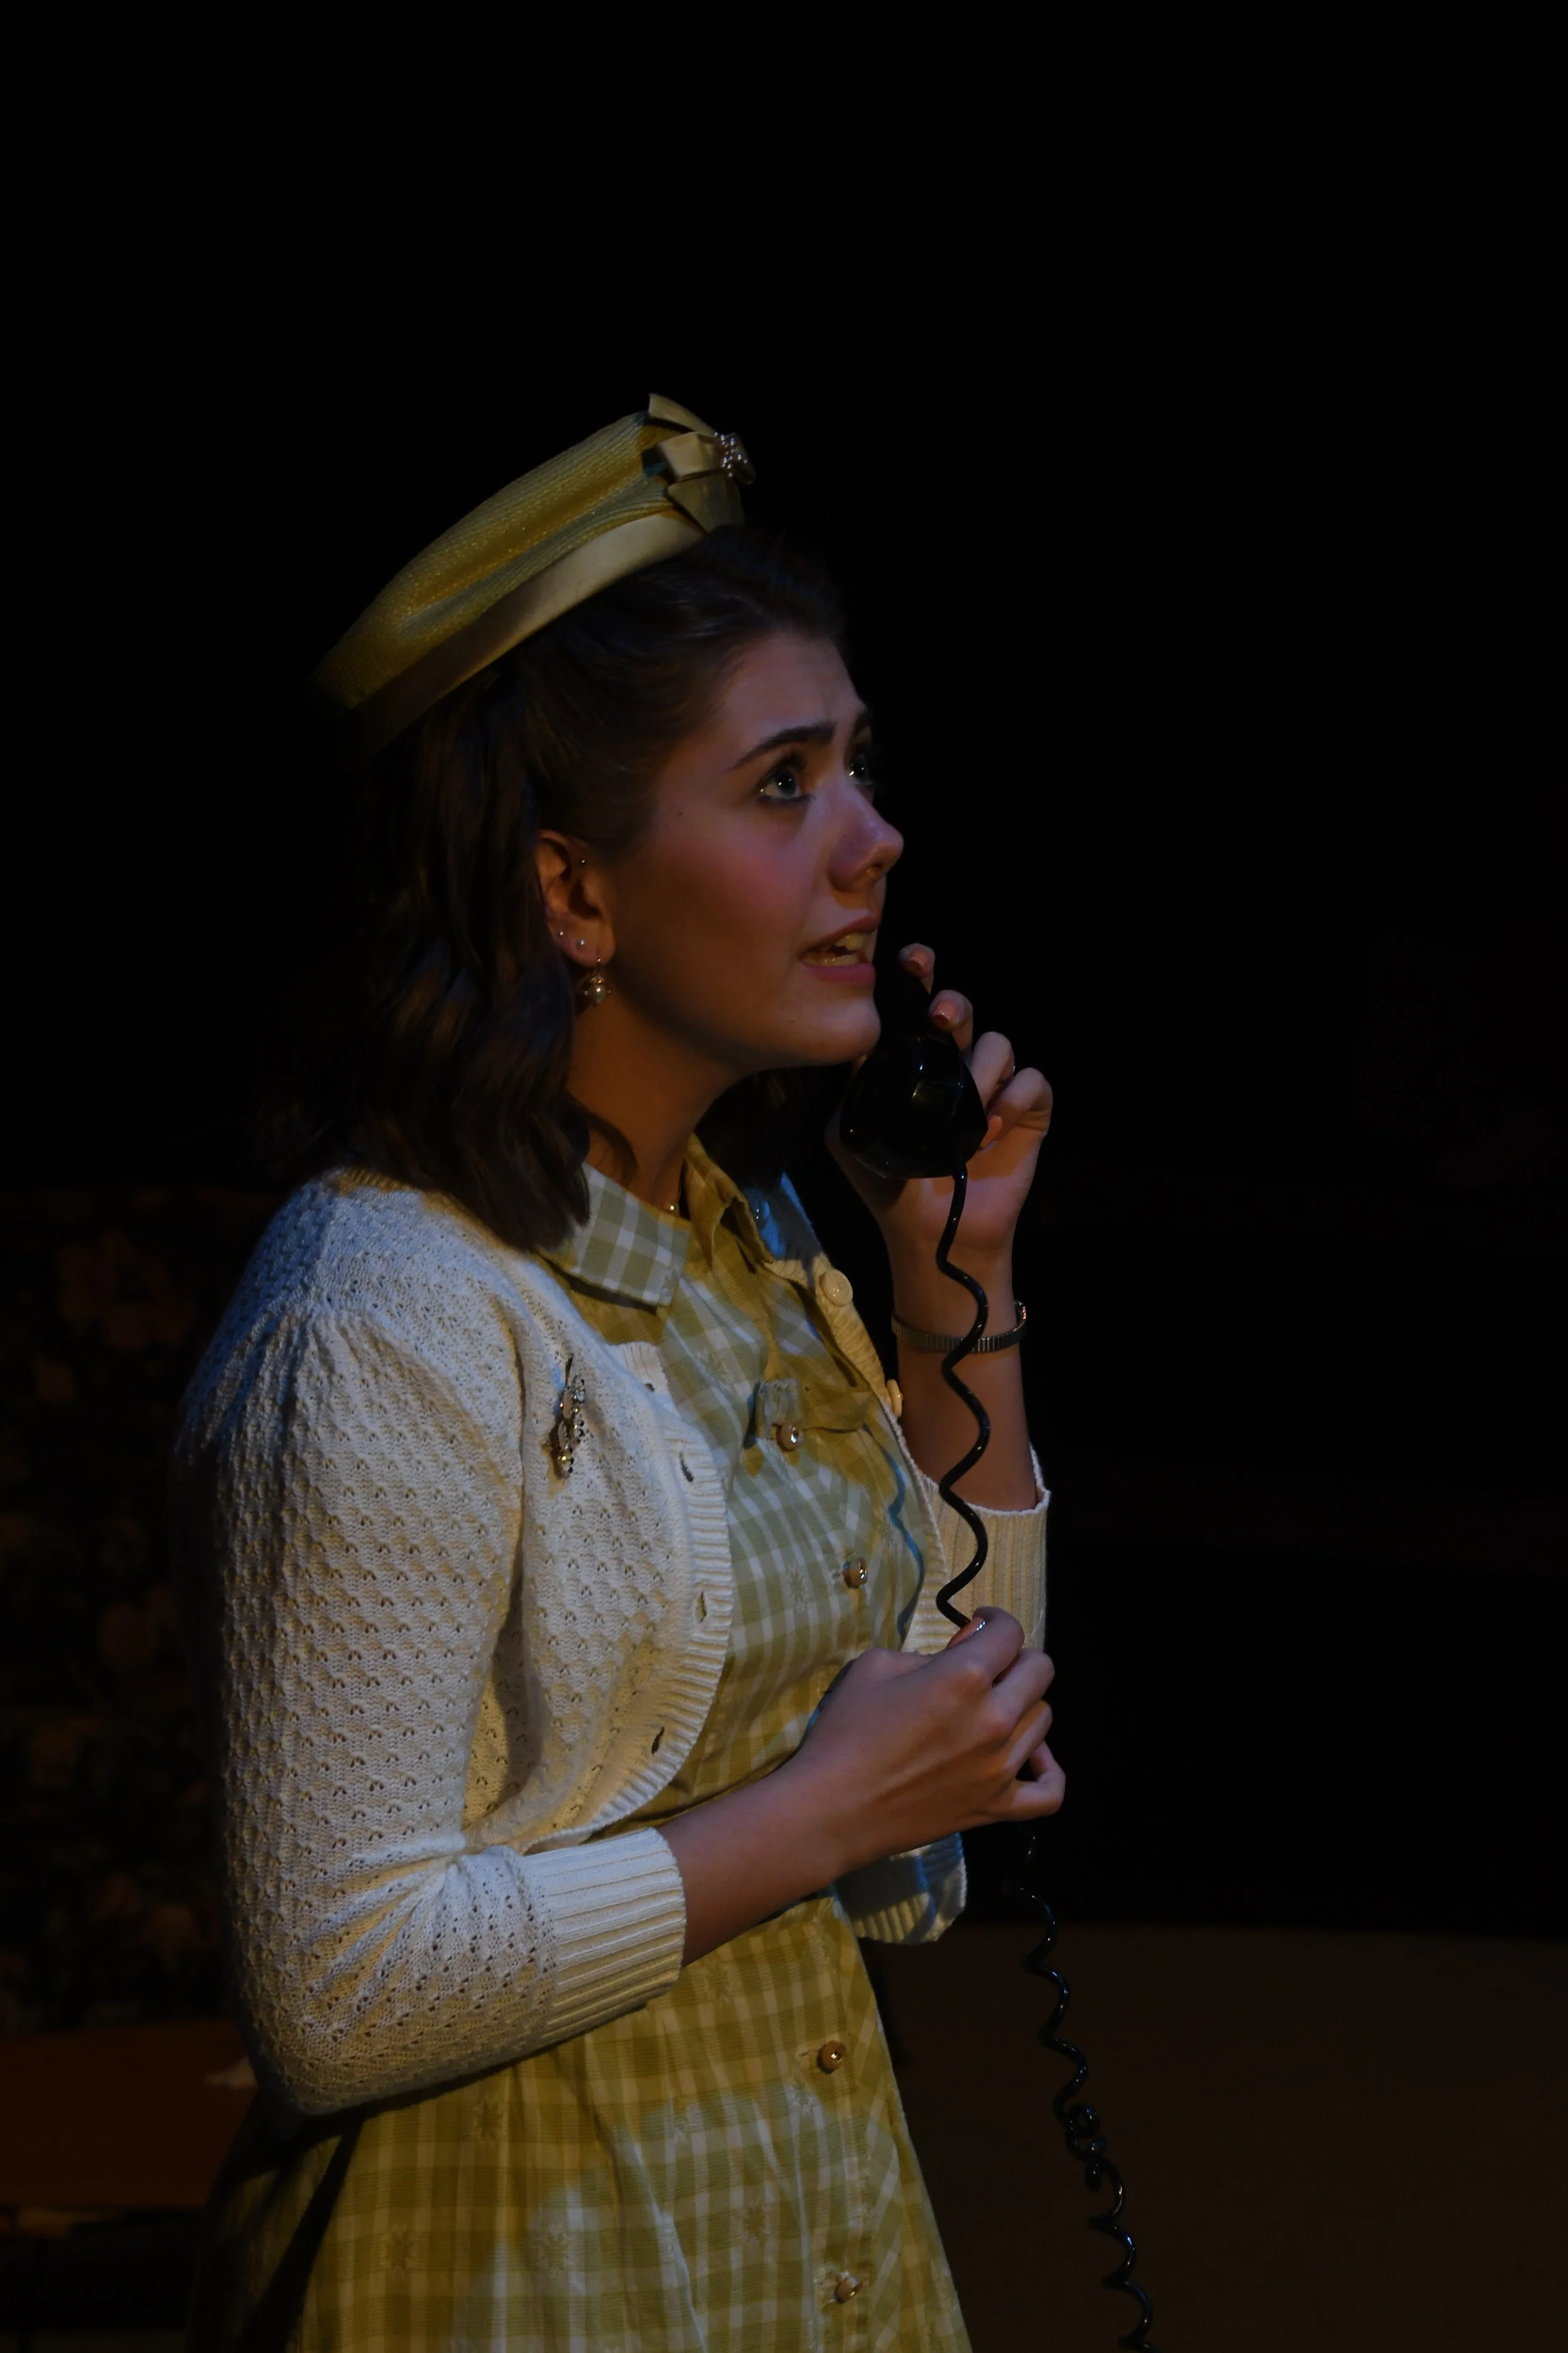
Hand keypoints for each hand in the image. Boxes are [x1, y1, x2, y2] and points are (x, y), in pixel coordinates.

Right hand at [786, 1608, 1064, 1875]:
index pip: (1009, 1632)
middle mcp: (994, 1719)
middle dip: (1015, 1658)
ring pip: (1043, 1720)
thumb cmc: (846, 1730)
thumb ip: (930, 1650)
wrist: (832, 1808)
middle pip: (1040, 1670)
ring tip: (993, 1709)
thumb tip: (969, 1646)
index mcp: (964, 1677)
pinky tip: (1030, 1757)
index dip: (995, 1621)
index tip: (980, 1628)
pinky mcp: (996, 1808)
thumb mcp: (876, 1666)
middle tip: (986, 1667)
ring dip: (1022, 1705)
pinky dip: (1048, 1771)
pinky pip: (1049, 1792)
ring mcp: (1000, 1768)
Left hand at [828, 942, 1052, 1277]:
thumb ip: (850, 1091)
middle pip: (962, 1008)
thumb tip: (854, 1046)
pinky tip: (988, 1132)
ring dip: (980, 1074)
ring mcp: (995, 1085)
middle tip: (941, 1018)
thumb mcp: (851, 1137)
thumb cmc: (890, 1186)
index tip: (913, 960)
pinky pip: (1032, 1082)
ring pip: (999, 1043)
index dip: (920, 973)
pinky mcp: (1029, 1111)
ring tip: (965, 1118)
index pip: (918, 1004)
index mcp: (915, 1061)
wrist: (933, 1234)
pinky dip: (1012, 1102)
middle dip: (953, 1004)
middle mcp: (956, 1063)